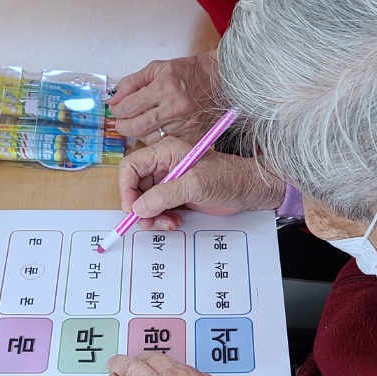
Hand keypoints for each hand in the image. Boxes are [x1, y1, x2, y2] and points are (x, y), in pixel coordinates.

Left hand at [108, 52, 220, 142]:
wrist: (219, 80)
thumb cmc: (188, 72)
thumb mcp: (157, 68)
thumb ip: (132, 83)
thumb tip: (112, 98)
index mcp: (165, 87)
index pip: (129, 107)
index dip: (117, 109)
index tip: (116, 108)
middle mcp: (175, 108)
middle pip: (135, 127)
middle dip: (122, 125)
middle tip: (121, 120)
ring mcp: (184, 125)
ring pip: (148, 138)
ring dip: (138, 132)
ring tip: (140, 121)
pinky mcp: (191, 136)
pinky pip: (164, 143)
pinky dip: (155, 138)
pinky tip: (156, 128)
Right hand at [119, 138, 283, 231]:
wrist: (250, 190)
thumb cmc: (229, 178)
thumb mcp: (196, 185)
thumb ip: (165, 195)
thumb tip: (139, 207)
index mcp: (165, 152)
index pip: (131, 167)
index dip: (126, 188)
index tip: (132, 209)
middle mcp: (164, 165)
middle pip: (135, 187)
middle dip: (140, 208)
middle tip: (150, 223)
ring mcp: (169, 181)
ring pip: (145, 201)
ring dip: (151, 217)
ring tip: (169, 223)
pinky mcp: (176, 195)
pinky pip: (158, 209)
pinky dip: (161, 219)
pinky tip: (175, 221)